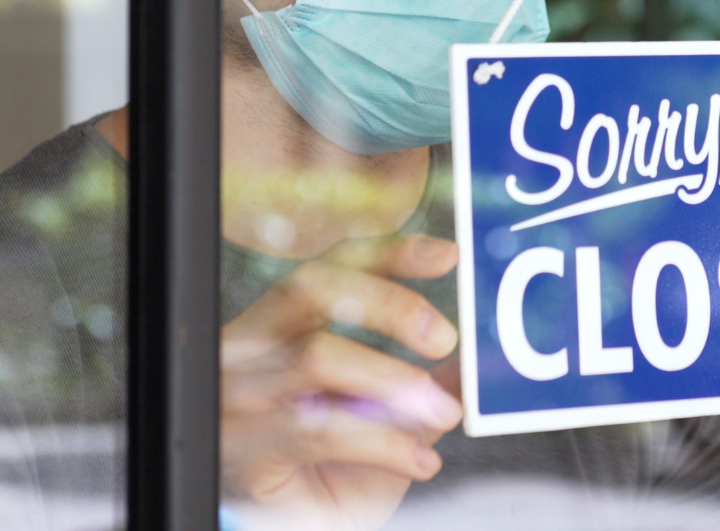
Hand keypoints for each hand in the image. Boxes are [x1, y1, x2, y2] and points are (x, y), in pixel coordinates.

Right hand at [220, 233, 461, 528]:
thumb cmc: (331, 467)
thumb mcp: (385, 417)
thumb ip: (425, 384)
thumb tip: (477, 360)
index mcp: (286, 321)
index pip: (335, 264)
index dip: (391, 252)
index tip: (450, 255)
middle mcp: (254, 343)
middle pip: (314, 286)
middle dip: (389, 303)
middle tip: (446, 337)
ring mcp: (242, 390)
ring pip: (317, 355)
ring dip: (394, 380)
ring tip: (443, 412)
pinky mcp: (248, 447)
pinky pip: (321, 430)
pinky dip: (383, 442)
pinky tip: (421, 460)